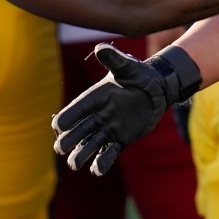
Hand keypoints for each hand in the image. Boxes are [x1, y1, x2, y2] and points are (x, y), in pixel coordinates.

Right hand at [52, 44, 199, 175]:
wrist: (159, 89)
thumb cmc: (141, 75)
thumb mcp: (129, 67)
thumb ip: (115, 60)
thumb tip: (100, 48)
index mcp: (96, 98)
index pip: (77, 109)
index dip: (67, 117)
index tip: (59, 126)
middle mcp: (99, 115)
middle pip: (78, 130)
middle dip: (68, 140)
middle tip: (61, 148)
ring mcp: (109, 128)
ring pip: (90, 144)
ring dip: (81, 154)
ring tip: (75, 164)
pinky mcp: (121, 139)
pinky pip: (109, 153)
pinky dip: (103, 162)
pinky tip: (97, 169)